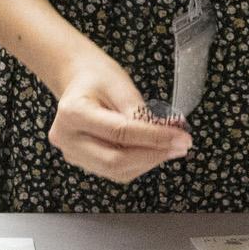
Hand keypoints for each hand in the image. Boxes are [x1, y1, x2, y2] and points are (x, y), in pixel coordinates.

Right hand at [48, 50, 192, 183]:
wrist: (78, 81)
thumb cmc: (97, 77)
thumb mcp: (119, 85)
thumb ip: (139, 112)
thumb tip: (166, 134)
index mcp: (72, 114)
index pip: (119, 133)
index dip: (154, 138)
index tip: (181, 137)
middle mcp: (67, 139)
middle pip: (114, 160)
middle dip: (153, 155)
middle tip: (181, 146)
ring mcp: (73, 154)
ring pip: (117, 171)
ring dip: (148, 162)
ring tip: (172, 148)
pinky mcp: (84, 162)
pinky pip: (115, 172)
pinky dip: (139, 164)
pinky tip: (155, 151)